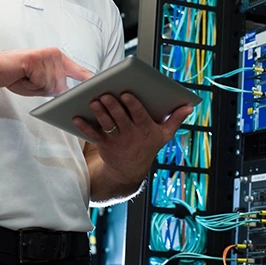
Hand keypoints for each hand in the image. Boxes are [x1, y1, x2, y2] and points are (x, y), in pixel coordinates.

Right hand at [0, 47, 93, 96]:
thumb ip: (55, 87)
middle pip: (61, 85)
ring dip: (36, 86)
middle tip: (29, 80)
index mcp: (57, 58)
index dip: (89, 78)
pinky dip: (30, 84)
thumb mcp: (40, 84)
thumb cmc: (16, 76)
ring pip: (50, 85)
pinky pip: (40, 81)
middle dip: (44, 89)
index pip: (78, 70)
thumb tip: (67, 93)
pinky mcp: (36, 59)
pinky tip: (22, 75)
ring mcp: (46, 55)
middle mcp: (54, 54)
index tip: (101, 84)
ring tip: (25, 77)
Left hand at [72, 93, 193, 179]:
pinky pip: (92, 135)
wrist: (129, 171)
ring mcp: (116, 140)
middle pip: (120, 118)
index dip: (132, 105)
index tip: (127, 93)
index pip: (139, 115)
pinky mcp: (103, 144)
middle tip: (105, 94)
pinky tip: (76, 117)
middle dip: (112, 106)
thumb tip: (189, 106)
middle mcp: (130, 134)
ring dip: (99, 113)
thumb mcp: (164, 135)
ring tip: (93, 101)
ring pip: (106, 124)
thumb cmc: (147, 146)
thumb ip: (175, 119)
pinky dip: (84, 126)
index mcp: (145, 128)